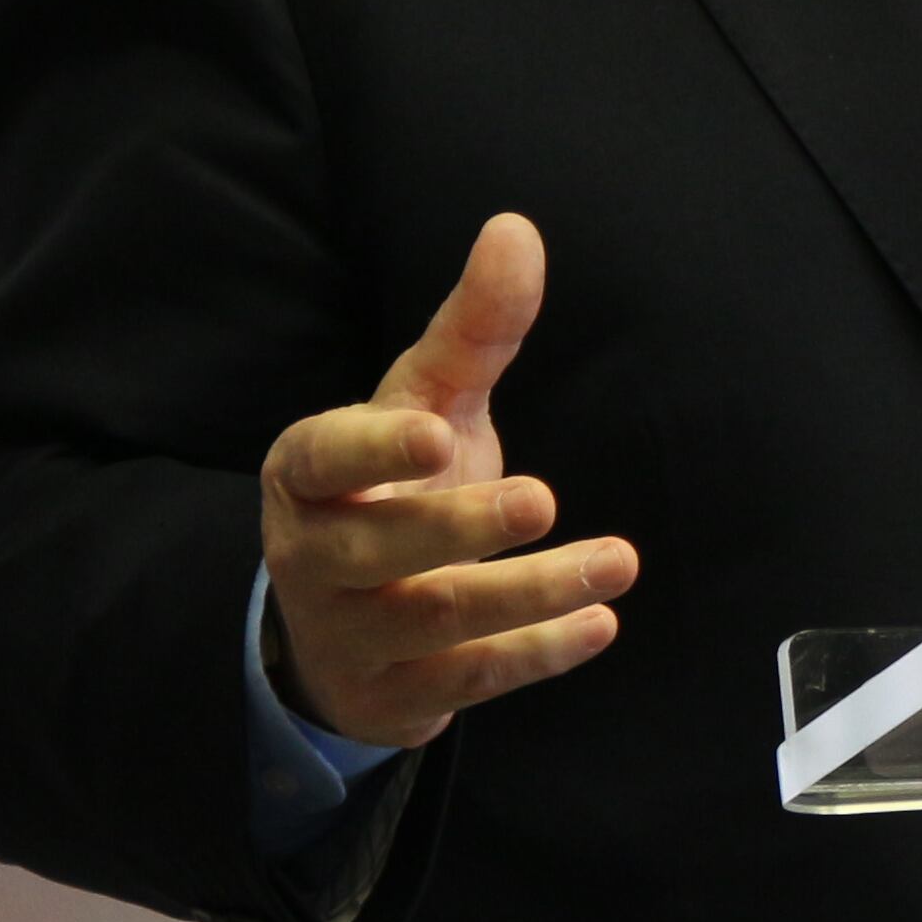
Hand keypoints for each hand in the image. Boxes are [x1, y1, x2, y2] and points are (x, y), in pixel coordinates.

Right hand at [259, 212, 637, 747]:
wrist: (344, 630)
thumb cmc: (390, 488)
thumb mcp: (423, 404)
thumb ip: (470, 328)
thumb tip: (516, 227)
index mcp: (307, 474)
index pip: (322, 457)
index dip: (372, 447)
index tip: (435, 431)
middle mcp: (314, 557)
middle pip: (376, 548)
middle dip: (458, 528)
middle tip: (543, 501)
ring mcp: (351, 634)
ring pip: (434, 621)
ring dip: (528, 595)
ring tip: (615, 561)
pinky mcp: (397, 695)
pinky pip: (467, 679)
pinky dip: (536, 655)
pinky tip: (598, 622)